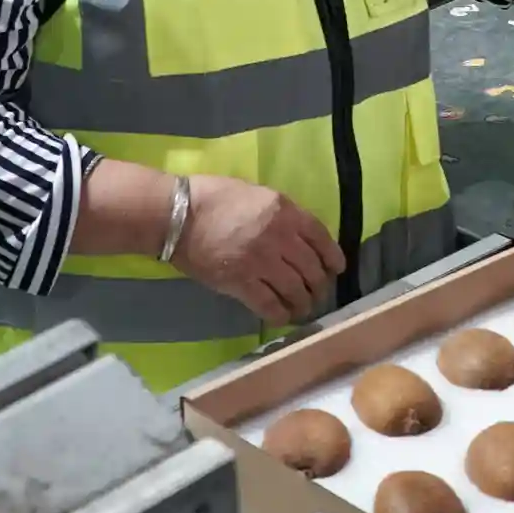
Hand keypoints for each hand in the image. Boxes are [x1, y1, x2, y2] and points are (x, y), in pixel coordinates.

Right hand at [171, 174, 346, 326]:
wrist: (177, 215)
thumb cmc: (213, 197)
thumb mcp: (258, 195)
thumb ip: (282, 214)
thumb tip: (297, 233)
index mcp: (286, 211)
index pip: (321, 238)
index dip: (332, 257)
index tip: (336, 269)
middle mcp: (280, 237)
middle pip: (312, 267)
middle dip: (320, 285)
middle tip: (319, 294)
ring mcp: (261, 262)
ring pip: (295, 289)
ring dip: (304, 303)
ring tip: (304, 309)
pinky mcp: (240, 283)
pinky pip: (269, 304)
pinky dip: (280, 314)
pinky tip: (282, 317)